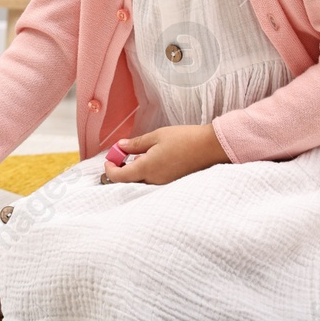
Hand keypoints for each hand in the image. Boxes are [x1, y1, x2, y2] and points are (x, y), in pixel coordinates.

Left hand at [102, 124, 228, 185]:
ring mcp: (164, 184)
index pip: (120, 177)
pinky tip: (152, 161)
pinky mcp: (172, 184)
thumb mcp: (157, 136)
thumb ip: (136, 144)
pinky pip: (153, 182)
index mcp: (147, 168)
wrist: (210, 148)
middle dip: (121, 171)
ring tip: (137, 156)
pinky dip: (147, 174)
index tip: (108, 161)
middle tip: (120, 157)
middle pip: (129, 182)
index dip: (110, 170)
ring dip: (134, 172)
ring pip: (141, 183)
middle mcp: (154, 181)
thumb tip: (120, 146)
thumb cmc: (184, 139)